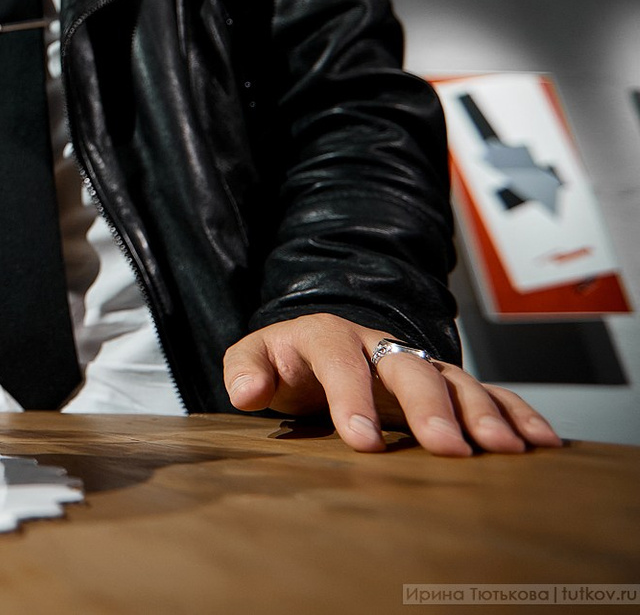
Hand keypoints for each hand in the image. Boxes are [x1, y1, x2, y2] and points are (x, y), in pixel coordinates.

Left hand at [224, 313, 561, 455]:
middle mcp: (378, 343)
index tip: (363, 442)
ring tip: (503, 450)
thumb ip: (245, 371)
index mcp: (326, 335)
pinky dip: (514, 413)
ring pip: (454, 379)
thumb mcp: (253, 360)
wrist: (311, 350)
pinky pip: (486, 393)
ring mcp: (415, 361)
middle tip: (447, 449)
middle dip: (429, 407)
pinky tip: (540, 442)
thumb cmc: (283, 363)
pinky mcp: (443, 384)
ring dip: (481, 412)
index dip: (352, 398)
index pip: (340, 361)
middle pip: (408, 366)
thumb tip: (246, 393)